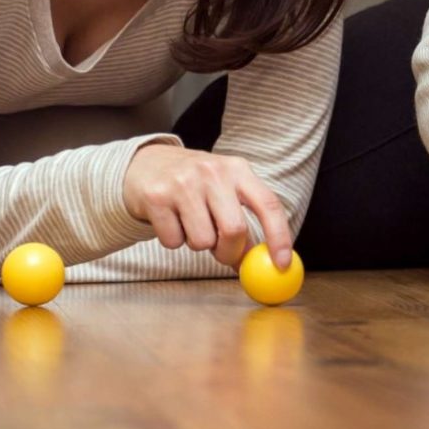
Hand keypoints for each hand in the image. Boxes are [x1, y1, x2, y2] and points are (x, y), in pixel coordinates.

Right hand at [122, 142, 291, 269]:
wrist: (146, 164)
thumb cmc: (195, 184)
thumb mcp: (224, 188)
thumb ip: (244, 218)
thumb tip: (262, 261)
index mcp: (237, 169)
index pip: (268, 204)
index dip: (279, 236)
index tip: (282, 264)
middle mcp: (213, 172)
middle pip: (234, 230)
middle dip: (230, 253)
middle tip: (222, 254)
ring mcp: (183, 183)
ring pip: (202, 242)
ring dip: (198, 244)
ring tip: (190, 223)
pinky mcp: (157, 197)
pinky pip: (173, 242)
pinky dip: (173, 240)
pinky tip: (170, 220)